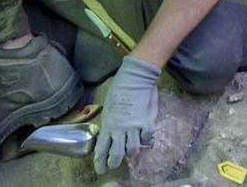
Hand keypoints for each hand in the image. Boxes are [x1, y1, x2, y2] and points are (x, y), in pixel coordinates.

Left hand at [93, 54, 160, 170]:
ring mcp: (134, 127)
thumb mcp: (108, 106)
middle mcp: (120, 129)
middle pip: (117, 154)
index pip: (101, 148)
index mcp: (108, 125)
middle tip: (114, 164)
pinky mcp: (147, 123)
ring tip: (131, 148)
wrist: (136, 77)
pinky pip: (147, 138)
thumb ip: (110, 122)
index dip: (100, 162)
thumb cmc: (119, 88)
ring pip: (133, 150)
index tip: (100, 169)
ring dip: (131, 151)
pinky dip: (145, 138)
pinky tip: (144, 134)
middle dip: (114, 162)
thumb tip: (110, 132)